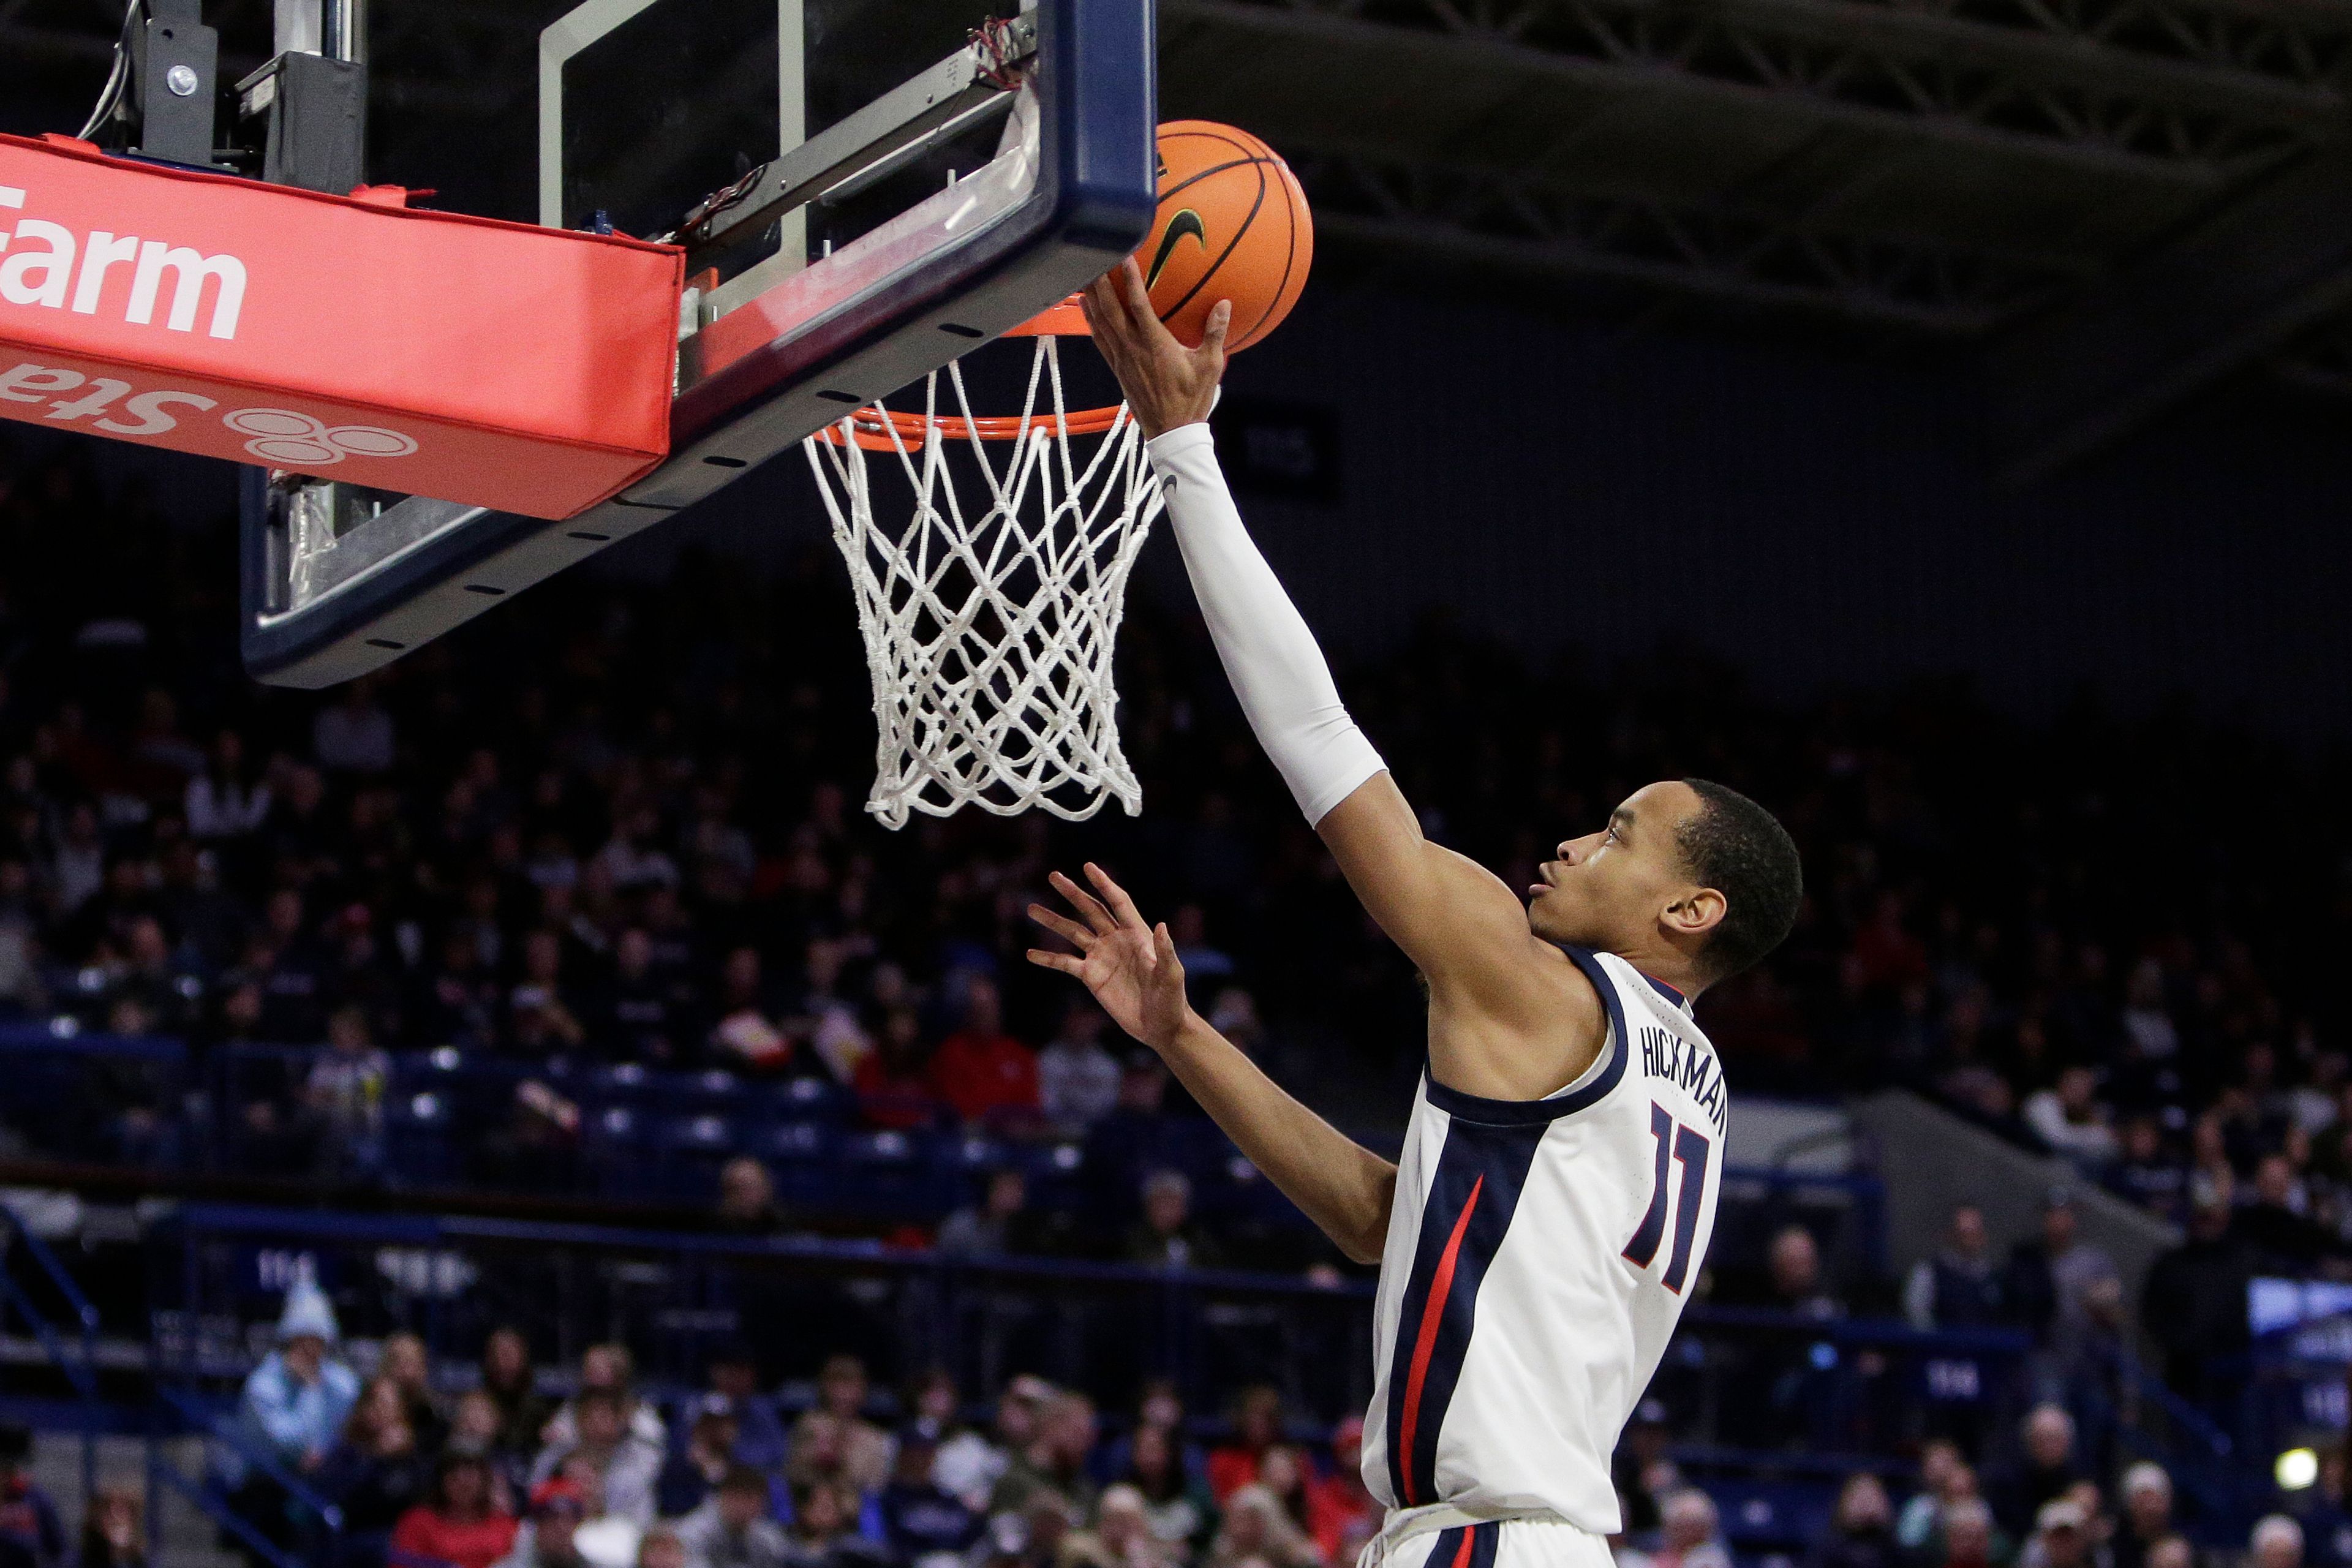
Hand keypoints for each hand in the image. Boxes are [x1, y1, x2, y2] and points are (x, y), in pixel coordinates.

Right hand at [1026, 863, 1192, 1051]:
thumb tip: (1160, 925)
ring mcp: (1101, 957)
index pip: (1118, 902)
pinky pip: (1065, 963)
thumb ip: (1164, 951)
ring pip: (1073, 932)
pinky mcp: (1091, 977)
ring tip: (1031, 909)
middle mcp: (1116, 939)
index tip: (1088, 867)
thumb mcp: (1172, 974)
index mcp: (1136, 933)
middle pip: (1090, 910)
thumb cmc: (1172, 998)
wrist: (1160, 1026)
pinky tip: (1030, 953)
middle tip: (1054, 876)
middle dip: (1072, 893)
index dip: (1104, 884)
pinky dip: (1048, 958)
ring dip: (1053, 920)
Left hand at [1080, 258, 1230, 439]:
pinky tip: (1085, 306)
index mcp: (1155, 344)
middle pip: (1110, 309)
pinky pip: (1099, 338)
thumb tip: (1224, 303)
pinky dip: (1090, 320)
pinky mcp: (1116, 368)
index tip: (1124, 255)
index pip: (1138, 304)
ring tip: (1082, 273)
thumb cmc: (1192, 399)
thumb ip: (1215, 333)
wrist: (1170, 433)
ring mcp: (1121, 359)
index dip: (1129, 278)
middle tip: (1091, 256)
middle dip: (1100, 282)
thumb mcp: (1210, 367)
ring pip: (1100, 322)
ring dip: (1091, 297)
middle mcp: (1132, 348)